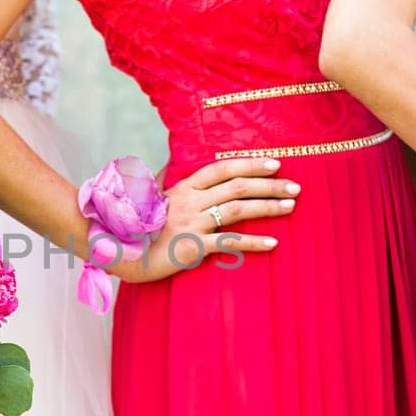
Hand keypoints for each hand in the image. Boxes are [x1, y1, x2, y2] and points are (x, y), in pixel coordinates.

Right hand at [112, 157, 298, 283]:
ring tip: (291, 206)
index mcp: (183, 186)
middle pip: (237, 186)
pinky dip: (253, 242)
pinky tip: (273, 244)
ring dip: (267, 206)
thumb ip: (173, 186)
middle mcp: (190, 200)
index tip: (275, 163)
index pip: (222, 168)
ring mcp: (192, 223)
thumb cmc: (140, 227)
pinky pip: (229, 242)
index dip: (250, 163)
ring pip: (237, 209)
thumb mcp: (157, 200)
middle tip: (295, 187)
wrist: (120, 252)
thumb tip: (181, 173)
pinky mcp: (192, 247)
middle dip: (269, 184)